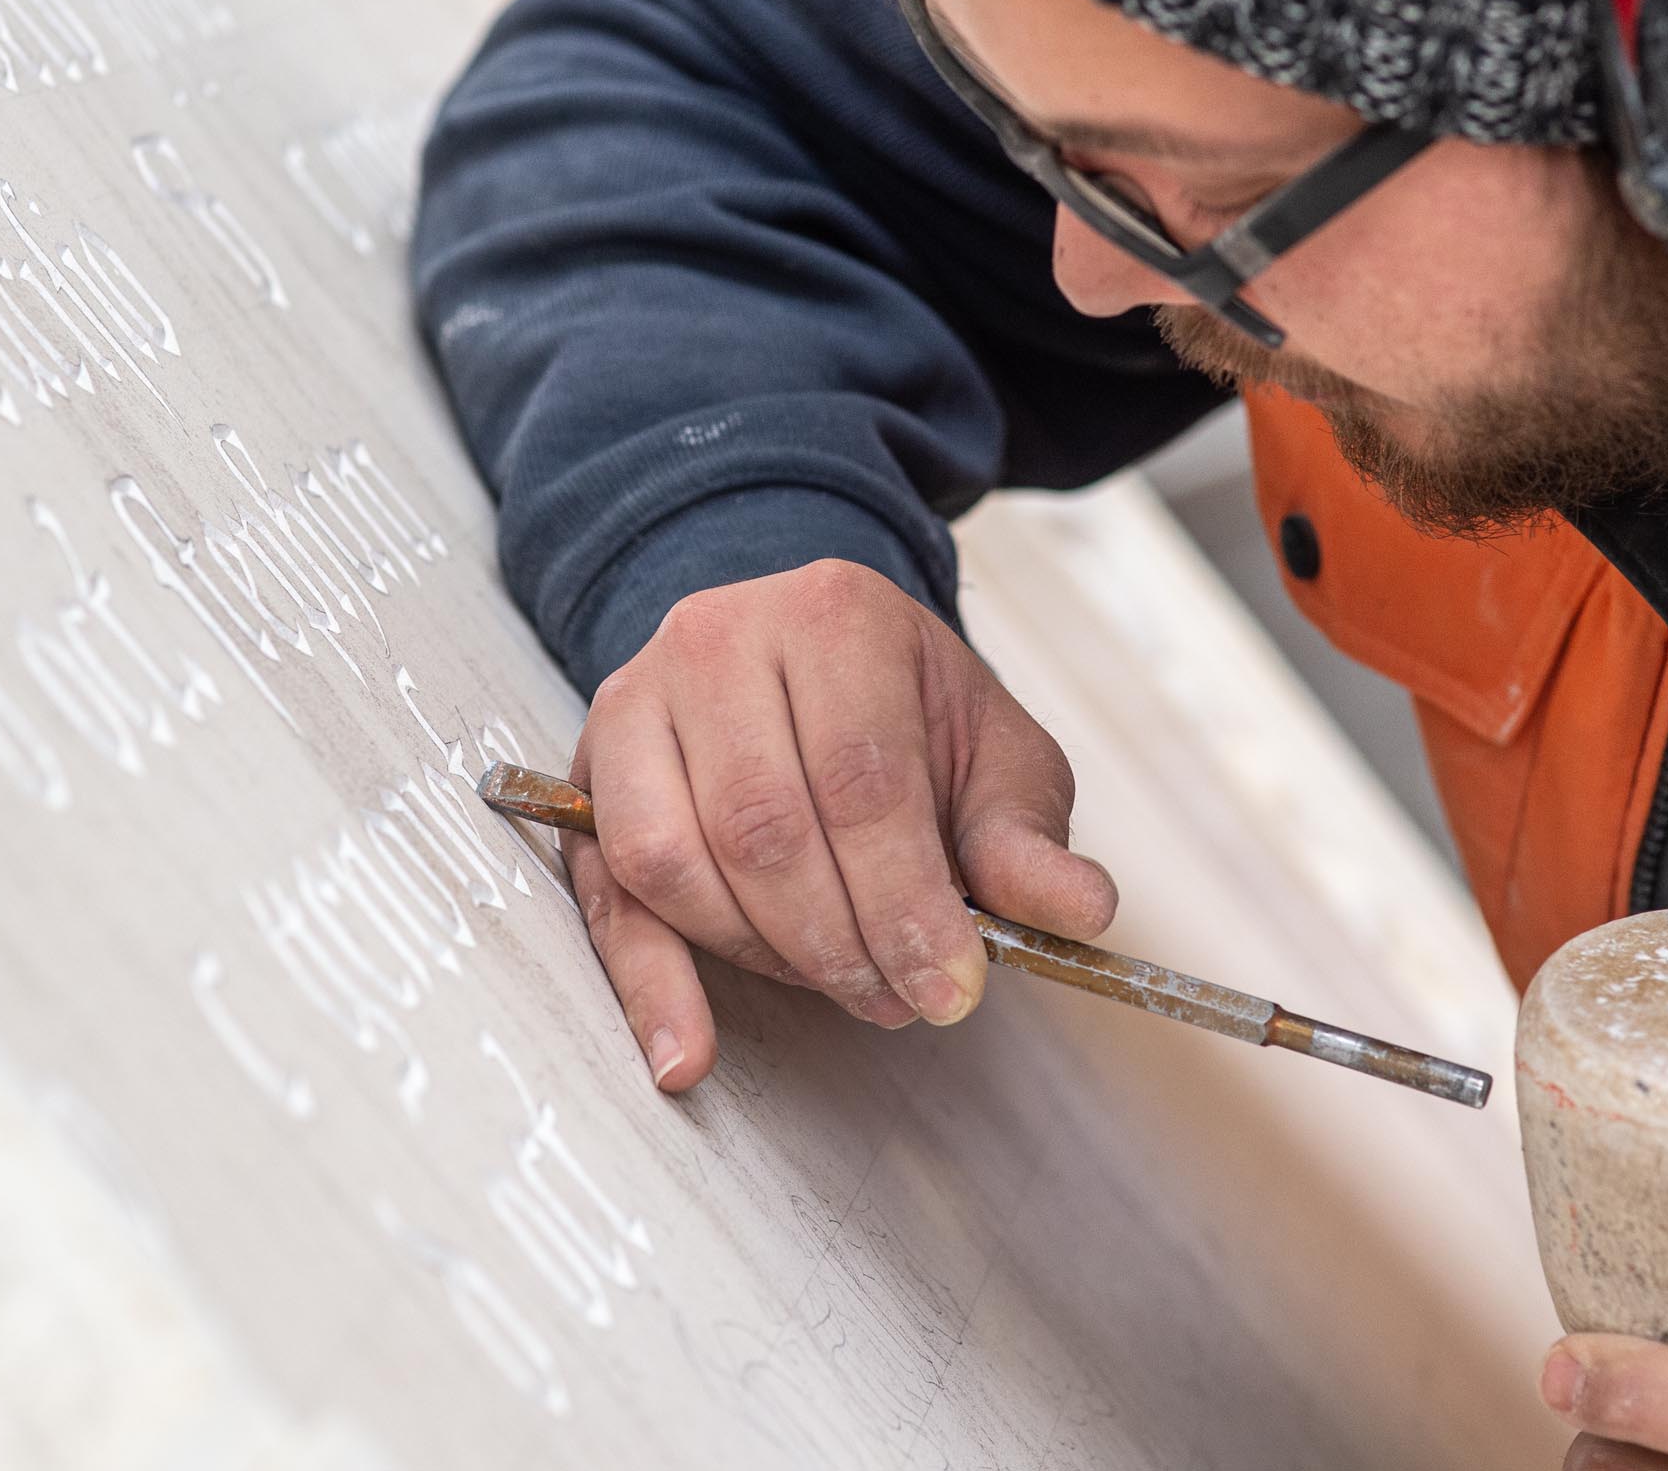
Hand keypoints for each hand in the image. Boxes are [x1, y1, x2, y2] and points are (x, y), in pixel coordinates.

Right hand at [565, 559, 1117, 1090]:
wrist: (812, 665)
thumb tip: (1078, 911)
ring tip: (836, 982)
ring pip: (674, 860)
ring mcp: (636, 702)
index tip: (951, 988)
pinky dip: (647, 986)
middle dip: (838, 941)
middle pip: (763, 825)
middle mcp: (717, 640)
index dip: (905, 902)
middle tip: (898, 999)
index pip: (861, 778)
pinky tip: (687, 1053)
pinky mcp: (589, 776)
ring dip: (760, 955)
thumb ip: (1026, 836)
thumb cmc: (906, 715)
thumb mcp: (994, 755)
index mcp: (834, 615)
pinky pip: (604, 895)